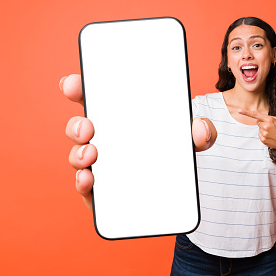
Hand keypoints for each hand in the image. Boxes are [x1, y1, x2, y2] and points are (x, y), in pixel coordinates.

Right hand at [60, 74, 216, 209]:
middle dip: (78, 124)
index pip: (93, 97)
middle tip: (89, 127)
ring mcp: (100, 165)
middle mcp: (104, 139)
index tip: (72, 84)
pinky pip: (85, 186)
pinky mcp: (100, 191)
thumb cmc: (173, 150)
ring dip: (79, 154)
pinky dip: (82, 182)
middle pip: (80, 127)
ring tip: (92, 155)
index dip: (77, 87)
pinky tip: (88, 179)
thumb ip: (202, 131)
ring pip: (79, 156)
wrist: (177, 189)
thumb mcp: (190, 137)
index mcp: (120, 117)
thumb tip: (201, 129)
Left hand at [238, 109, 275, 154]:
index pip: (256, 115)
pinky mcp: (263, 139)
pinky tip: (271, 137)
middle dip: (263, 123)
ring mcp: (263, 134)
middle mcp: (265, 126)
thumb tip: (259, 119)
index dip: (246, 112)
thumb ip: (268, 118)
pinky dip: (264, 135)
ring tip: (272, 133)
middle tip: (272, 127)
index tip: (239, 110)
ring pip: (259, 129)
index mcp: (269, 119)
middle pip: (258, 122)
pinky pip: (260, 134)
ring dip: (264, 130)